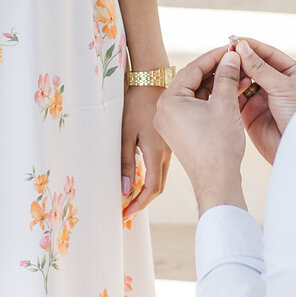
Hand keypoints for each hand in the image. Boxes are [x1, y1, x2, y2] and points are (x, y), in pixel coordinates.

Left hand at [121, 85, 170, 219]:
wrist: (154, 80)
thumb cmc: (136, 103)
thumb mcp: (126, 132)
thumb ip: (126, 161)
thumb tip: (125, 189)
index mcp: (156, 153)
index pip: (150, 189)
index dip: (138, 205)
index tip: (126, 216)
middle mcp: (166, 153)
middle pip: (157, 187)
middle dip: (143, 201)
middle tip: (128, 212)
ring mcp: (169, 147)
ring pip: (160, 176)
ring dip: (148, 190)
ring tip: (132, 198)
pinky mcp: (169, 140)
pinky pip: (162, 165)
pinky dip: (152, 176)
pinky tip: (143, 176)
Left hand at [153, 46, 246, 214]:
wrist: (217, 182)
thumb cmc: (218, 146)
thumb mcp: (224, 104)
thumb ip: (226, 76)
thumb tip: (231, 56)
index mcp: (169, 101)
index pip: (193, 68)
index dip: (215, 56)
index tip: (231, 48)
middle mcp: (165, 110)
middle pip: (194, 80)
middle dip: (218, 71)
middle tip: (237, 61)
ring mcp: (172, 122)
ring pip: (197, 94)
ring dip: (218, 85)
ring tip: (240, 76)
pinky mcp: (181, 132)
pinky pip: (197, 108)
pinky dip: (213, 100)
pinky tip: (232, 92)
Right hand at [233, 37, 295, 163]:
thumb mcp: (282, 87)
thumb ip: (260, 68)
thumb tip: (241, 46)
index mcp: (291, 73)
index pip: (268, 54)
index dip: (251, 46)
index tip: (234, 40)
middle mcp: (276, 84)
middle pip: (253, 65)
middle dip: (240, 59)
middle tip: (224, 53)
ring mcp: (262, 98)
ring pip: (243, 80)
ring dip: (233, 73)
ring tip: (223, 68)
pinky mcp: (249, 112)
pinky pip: (236, 96)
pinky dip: (229, 89)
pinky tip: (222, 83)